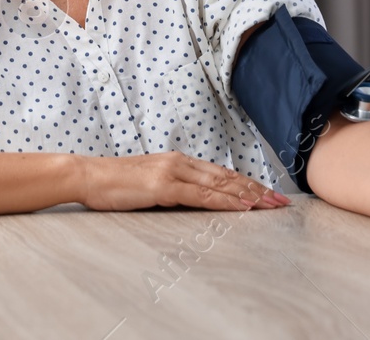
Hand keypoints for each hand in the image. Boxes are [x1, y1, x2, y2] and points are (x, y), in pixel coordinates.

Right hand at [77, 152, 288, 211]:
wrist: (88, 176)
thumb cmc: (115, 184)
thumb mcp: (149, 184)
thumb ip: (172, 189)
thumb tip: (193, 200)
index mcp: (178, 162)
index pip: (221, 173)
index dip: (246, 184)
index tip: (267, 194)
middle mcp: (180, 163)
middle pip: (227, 177)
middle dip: (257, 190)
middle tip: (281, 201)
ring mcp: (172, 172)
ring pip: (220, 184)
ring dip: (248, 195)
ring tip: (270, 205)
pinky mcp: (163, 186)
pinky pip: (201, 195)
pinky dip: (225, 201)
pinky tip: (242, 206)